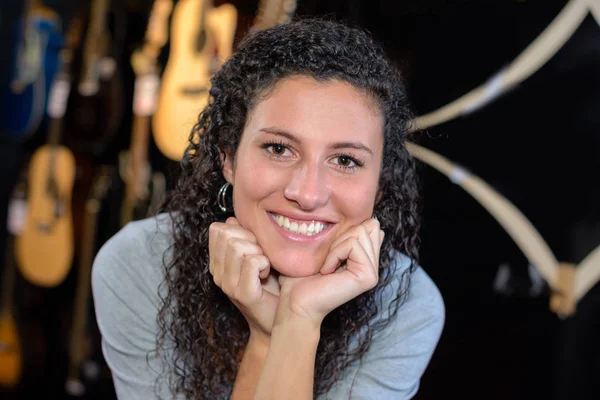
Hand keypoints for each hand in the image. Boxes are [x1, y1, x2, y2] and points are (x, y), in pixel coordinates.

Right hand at [209, 217, 279, 339]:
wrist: (283, 321)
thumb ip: (244, 238)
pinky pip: (252, 262)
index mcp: (218, 263)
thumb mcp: (257, 256)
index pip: (217, 229)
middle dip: (250, 239)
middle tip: (262, 256)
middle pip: (227, 235)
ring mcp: (228, 285)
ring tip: (265, 266)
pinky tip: (267, 274)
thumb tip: (232, 220)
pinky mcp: (243, 294)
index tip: (254, 245)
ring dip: (259, 252)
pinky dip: (265, 263)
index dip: (238, 230)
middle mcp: (218, 274)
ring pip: (238, 246)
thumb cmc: (273, 287)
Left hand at [276, 218, 383, 325]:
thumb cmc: (303, 275)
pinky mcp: (368, 276)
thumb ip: (348, 235)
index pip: (370, 224)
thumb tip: (372, 220)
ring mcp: (373, 272)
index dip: (345, 230)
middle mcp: (373, 265)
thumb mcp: (327, 247)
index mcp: (366, 258)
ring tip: (327, 266)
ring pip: (361, 232)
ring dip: (336, 246)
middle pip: (369, 225)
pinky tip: (327, 272)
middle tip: (329, 258)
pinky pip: (353, 245)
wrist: (295, 301)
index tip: (330, 252)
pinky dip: (334, 254)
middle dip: (342, 235)